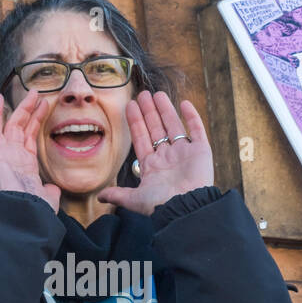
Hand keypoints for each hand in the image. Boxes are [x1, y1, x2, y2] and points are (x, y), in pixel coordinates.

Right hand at [0, 90, 60, 211]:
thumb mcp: (48, 197)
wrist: (27, 213)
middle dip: (24, 108)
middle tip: (32, 91)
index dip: (36, 119)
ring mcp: (0, 156)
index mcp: (24, 165)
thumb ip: (50, 190)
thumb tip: (52, 189)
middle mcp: (11, 158)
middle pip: (16, 126)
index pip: (29, 136)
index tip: (43, 104)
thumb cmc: (36, 209)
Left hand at [98, 91, 213, 215]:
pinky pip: (197, 130)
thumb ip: (118, 194)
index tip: (130, 106)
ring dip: (166, 110)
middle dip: (149, 112)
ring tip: (157, 94)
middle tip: (142, 94)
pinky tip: (184, 103)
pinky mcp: (201, 151)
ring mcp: (184, 153)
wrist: (186, 208)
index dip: (135, 122)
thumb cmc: (160, 205)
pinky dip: (192, 117)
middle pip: (157, 128)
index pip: (142, 138)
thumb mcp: (134, 199)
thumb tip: (100, 197)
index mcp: (153, 166)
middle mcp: (168, 157)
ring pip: (174, 126)